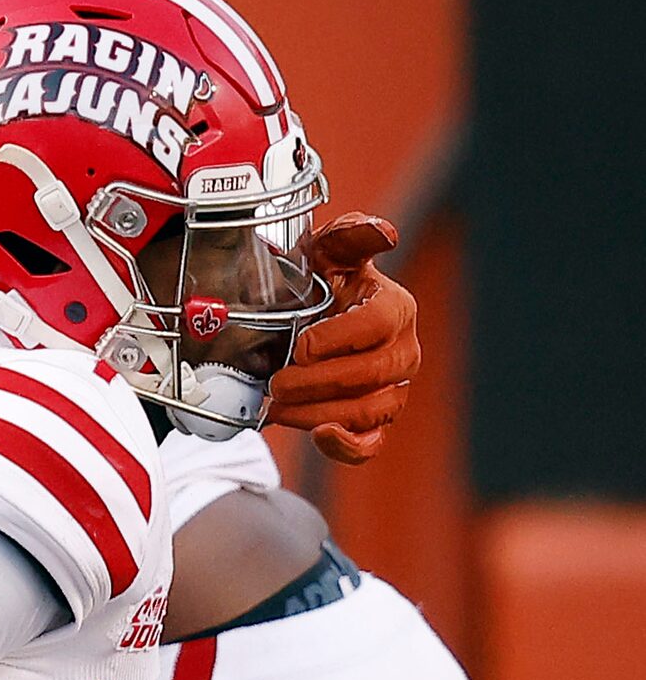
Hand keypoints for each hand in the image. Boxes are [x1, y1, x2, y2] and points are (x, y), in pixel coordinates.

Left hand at [266, 211, 418, 464]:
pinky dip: (347, 447)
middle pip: (370, 375)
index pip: (376, 327)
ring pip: (367, 411)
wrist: (300, 321)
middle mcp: (402, 351)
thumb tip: (383, 232)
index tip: (300, 346)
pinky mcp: (375, 422)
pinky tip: (320, 436)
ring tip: (278, 404)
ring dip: (318, 411)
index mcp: (394, 308)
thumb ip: (348, 237)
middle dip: (318, 381)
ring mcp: (392, 390)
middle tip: (277, 382)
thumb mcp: (323, 255)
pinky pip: (370, 444)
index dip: (336, 339)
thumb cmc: (316, 285)